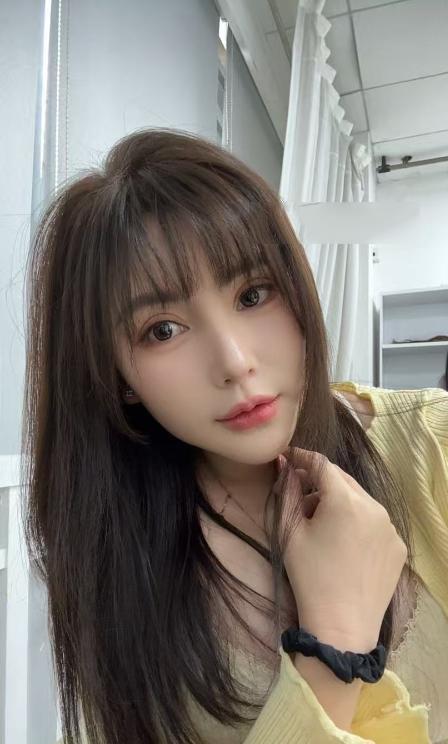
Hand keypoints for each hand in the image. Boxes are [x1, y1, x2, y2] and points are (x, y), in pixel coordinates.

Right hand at [272, 447, 406, 649]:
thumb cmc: (309, 577)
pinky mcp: (397, 546)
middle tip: (300, 492)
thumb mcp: (289, 533)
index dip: (302, 458)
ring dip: (339, 502)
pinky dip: (358, 523)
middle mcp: (374, 507)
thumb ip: (287, 493)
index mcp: (345, 500)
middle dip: (320, 481)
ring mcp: (390, 527)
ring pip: (360, 500)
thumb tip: (286, 466)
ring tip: (321, 525)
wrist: (341, 626)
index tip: (288, 458)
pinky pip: (375, 522)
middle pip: (343, 480)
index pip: (322, 464)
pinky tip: (343, 544)